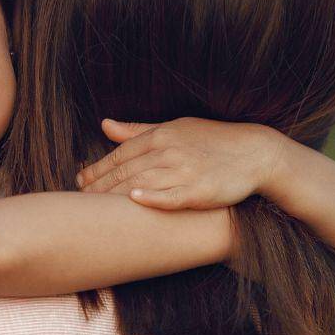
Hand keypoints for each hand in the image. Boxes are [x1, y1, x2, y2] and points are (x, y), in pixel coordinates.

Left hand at [76, 118, 285, 209]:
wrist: (255, 152)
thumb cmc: (212, 140)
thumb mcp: (175, 128)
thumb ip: (137, 131)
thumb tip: (105, 125)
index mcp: (160, 136)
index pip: (119, 155)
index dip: (96, 169)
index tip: (79, 181)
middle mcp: (168, 151)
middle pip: (124, 171)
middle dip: (98, 186)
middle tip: (79, 200)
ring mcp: (184, 170)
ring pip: (140, 183)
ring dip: (114, 196)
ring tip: (94, 210)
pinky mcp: (200, 190)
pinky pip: (171, 195)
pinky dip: (152, 197)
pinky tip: (135, 201)